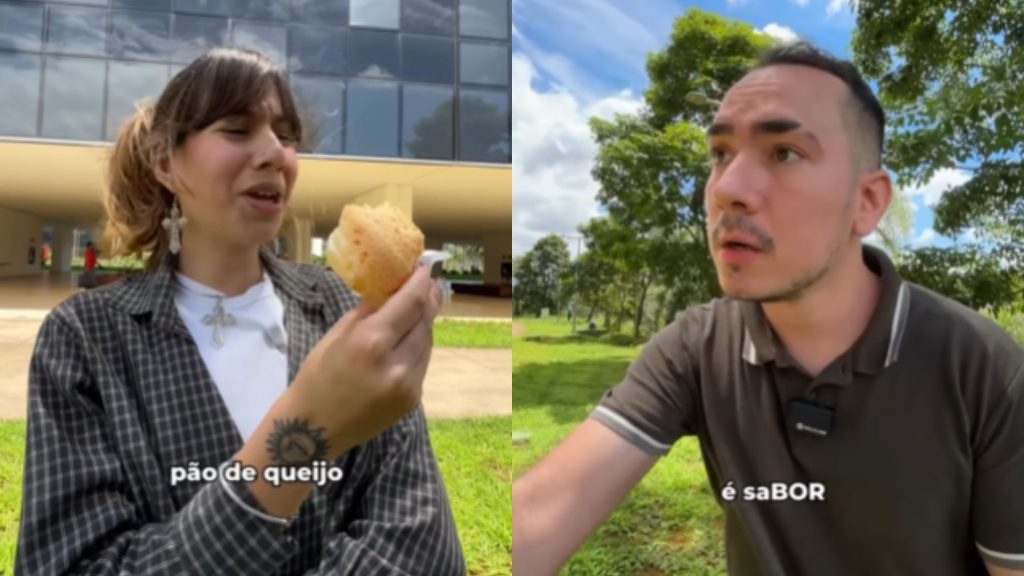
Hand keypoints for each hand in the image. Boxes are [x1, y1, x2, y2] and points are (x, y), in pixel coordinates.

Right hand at [288, 266, 441, 457]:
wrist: (313, 430)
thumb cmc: (316, 377)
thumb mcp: (336, 336)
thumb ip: (367, 312)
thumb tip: (389, 288)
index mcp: (370, 343)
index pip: (411, 303)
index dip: (422, 282)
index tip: (425, 269)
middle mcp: (396, 364)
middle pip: (425, 322)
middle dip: (428, 300)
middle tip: (428, 285)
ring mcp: (408, 385)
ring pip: (427, 343)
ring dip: (424, 324)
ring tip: (418, 309)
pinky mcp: (412, 400)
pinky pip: (422, 364)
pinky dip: (418, 348)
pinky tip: (408, 340)